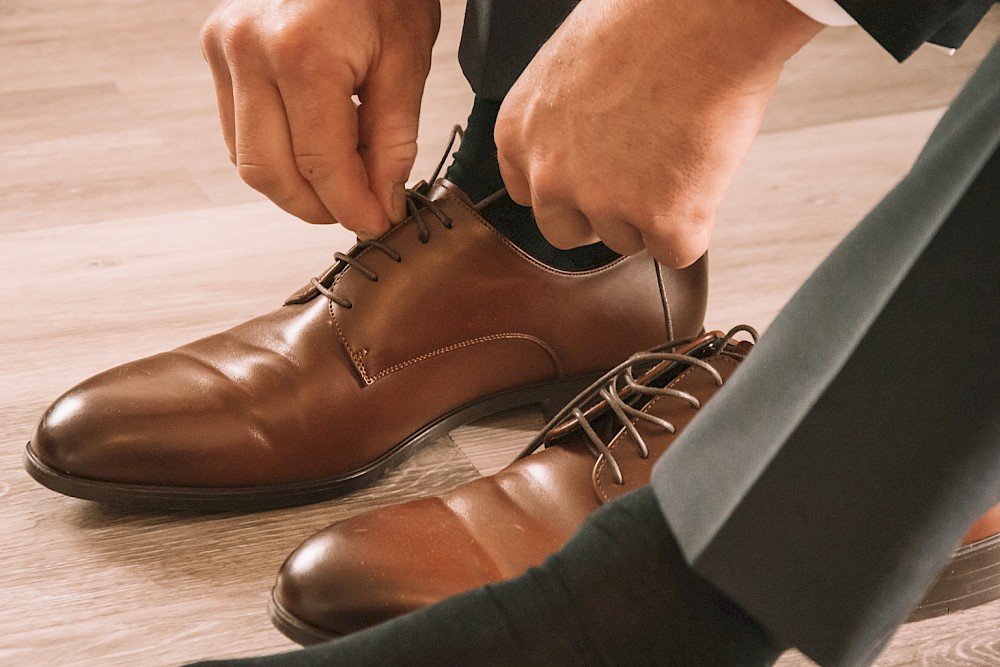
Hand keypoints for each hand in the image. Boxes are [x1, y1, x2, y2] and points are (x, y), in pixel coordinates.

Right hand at [201, 0, 440, 235]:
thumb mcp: (405, 60)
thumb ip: (391, 139)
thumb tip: (378, 201)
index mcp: (300, 53)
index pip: (321, 164)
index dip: (352, 206)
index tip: (378, 223)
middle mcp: (248, 51)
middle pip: (270, 172)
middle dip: (317, 206)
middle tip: (358, 207)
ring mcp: (223, 48)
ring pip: (246, 159)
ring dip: (295, 184)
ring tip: (342, 173)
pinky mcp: (215, 50)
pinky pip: (237, 130)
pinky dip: (276, 152)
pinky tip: (314, 142)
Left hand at [495, 0, 821, 267]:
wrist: (708, 11)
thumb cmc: (646, 17)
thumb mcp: (570, 63)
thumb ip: (562, 118)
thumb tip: (584, 143)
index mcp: (519, 134)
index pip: (529, 192)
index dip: (570, 186)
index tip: (597, 172)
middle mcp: (550, 177)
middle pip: (568, 230)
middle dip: (604, 212)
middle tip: (643, 173)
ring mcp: (604, 204)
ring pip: (627, 240)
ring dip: (654, 213)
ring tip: (680, 153)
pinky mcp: (661, 221)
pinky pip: (676, 252)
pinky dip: (696, 225)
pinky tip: (703, 175)